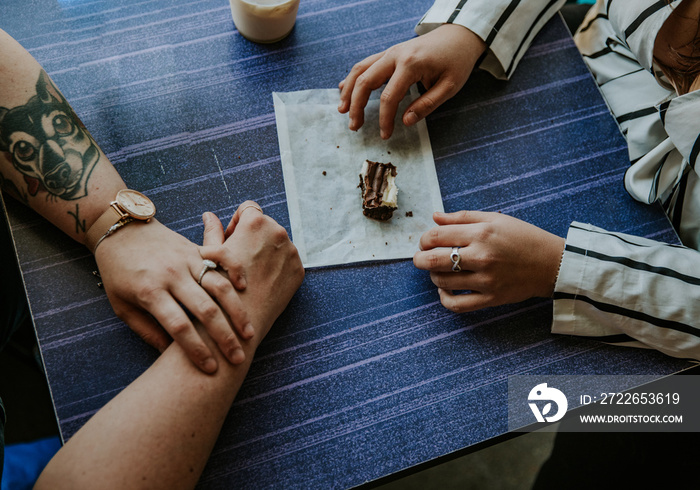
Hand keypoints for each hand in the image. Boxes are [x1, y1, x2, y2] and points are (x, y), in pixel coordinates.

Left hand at [94, 219, 250, 373]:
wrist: (120, 229)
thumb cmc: (117, 271)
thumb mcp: (121, 305)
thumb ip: (146, 330)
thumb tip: (169, 355)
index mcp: (149, 292)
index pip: (178, 326)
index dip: (197, 350)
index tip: (210, 368)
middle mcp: (171, 274)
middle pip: (205, 310)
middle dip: (224, 338)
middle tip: (238, 358)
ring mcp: (186, 259)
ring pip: (220, 286)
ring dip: (237, 312)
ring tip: (249, 333)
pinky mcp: (196, 248)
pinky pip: (222, 258)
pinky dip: (236, 272)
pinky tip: (245, 289)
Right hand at [200, 201, 304, 340]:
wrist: (236, 324)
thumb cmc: (216, 289)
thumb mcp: (209, 255)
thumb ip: (213, 231)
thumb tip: (209, 215)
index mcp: (256, 223)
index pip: (248, 209)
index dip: (236, 223)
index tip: (230, 241)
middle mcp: (278, 233)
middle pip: (265, 227)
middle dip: (252, 239)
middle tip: (238, 261)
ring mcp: (292, 253)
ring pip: (278, 245)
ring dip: (265, 253)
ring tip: (248, 275)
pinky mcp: (298, 271)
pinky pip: (287, 262)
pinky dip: (277, 268)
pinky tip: (260, 283)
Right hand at [338, 24, 485, 138]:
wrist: (459, 35)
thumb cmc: (456, 62)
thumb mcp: (449, 87)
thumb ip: (427, 105)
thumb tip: (405, 121)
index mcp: (410, 64)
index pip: (389, 97)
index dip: (384, 119)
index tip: (385, 135)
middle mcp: (395, 55)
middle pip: (365, 81)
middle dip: (356, 105)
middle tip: (354, 126)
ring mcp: (390, 52)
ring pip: (360, 70)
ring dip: (349, 91)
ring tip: (342, 110)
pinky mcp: (389, 53)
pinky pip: (365, 64)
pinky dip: (353, 78)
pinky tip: (344, 89)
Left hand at [413, 211, 564, 312]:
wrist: (552, 263)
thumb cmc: (523, 237)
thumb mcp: (495, 219)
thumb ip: (462, 217)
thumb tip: (434, 217)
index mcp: (481, 233)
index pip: (435, 237)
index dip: (424, 239)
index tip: (426, 241)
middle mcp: (482, 256)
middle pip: (432, 260)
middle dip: (419, 258)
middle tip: (421, 257)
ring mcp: (486, 280)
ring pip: (441, 281)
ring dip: (433, 275)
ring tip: (438, 270)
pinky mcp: (491, 298)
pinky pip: (457, 304)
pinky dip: (444, 298)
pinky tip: (445, 289)